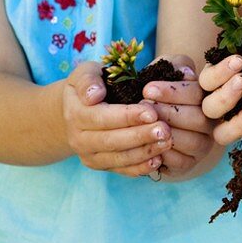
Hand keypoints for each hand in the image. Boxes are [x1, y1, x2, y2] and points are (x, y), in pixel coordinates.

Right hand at [63, 60, 172, 176]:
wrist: (74, 110)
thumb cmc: (90, 85)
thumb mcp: (85, 73)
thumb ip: (88, 80)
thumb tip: (94, 95)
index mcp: (75, 114)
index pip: (103, 117)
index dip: (128, 116)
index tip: (152, 112)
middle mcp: (79, 139)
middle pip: (112, 141)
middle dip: (141, 136)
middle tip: (165, 130)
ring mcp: (89, 155)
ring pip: (118, 158)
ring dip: (144, 152)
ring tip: (167, 142)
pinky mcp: (100, 165)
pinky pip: (121, 169)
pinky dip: (140, 167)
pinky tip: (158, 161)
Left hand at [142, 57, 212, 173]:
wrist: (150, 119)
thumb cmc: (159, 89)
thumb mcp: (166, 69)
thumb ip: (175, 64)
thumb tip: (186, 73)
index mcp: (209, 96)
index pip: (197, 94)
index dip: (173, 92)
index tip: (148, 89)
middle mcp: (212, 121)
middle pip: (198, 118)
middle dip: (167, 112)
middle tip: (143, 107)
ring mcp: (203, 144)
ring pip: (192, 141)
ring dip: (165, 133)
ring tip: (143, 125)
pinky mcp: (190, 162)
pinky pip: (181, 161)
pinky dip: (163, 153)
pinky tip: (147, 143)